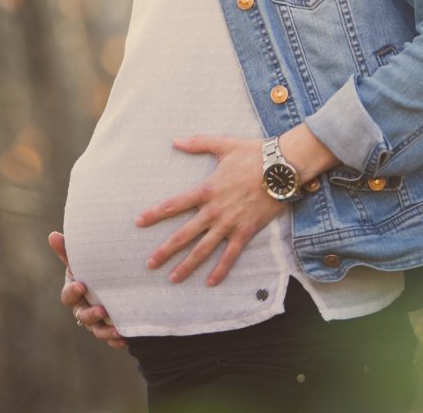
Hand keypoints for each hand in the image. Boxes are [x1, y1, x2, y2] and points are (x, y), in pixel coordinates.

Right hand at [48, 231, 126, 348]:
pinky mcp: (109, 327)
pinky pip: (111, 338)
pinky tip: (125, 338)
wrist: (110, 280)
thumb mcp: (81, 259)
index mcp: (74, 291)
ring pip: (97, 330)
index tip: (81, 285)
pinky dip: (116, 339)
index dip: (72, 292)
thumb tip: (52, 235)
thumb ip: (67, 250)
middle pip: (82, 316)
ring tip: (117, 329)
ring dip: (105, 331)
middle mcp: (82, 308)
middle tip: (102, 310)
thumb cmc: (91, 267)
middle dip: (91, 315)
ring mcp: (95, 320)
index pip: (68, 295)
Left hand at [135, 135, 284, 286]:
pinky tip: (210, 282)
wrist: (283, 167)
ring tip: (172, 278)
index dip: (155, 214)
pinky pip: (231, 255)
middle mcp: (215, 210)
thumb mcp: (223, 144)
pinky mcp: (246, 232)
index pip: (174, 204)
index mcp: (206, 189)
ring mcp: (230, 223)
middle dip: (165, 250)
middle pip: (184, 234)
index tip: (139, 222)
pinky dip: (221, 270)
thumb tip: (175, 140)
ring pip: (204, 249)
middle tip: (149, 263)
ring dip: (187, 265)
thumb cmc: (254, 153)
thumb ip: (198, 143)